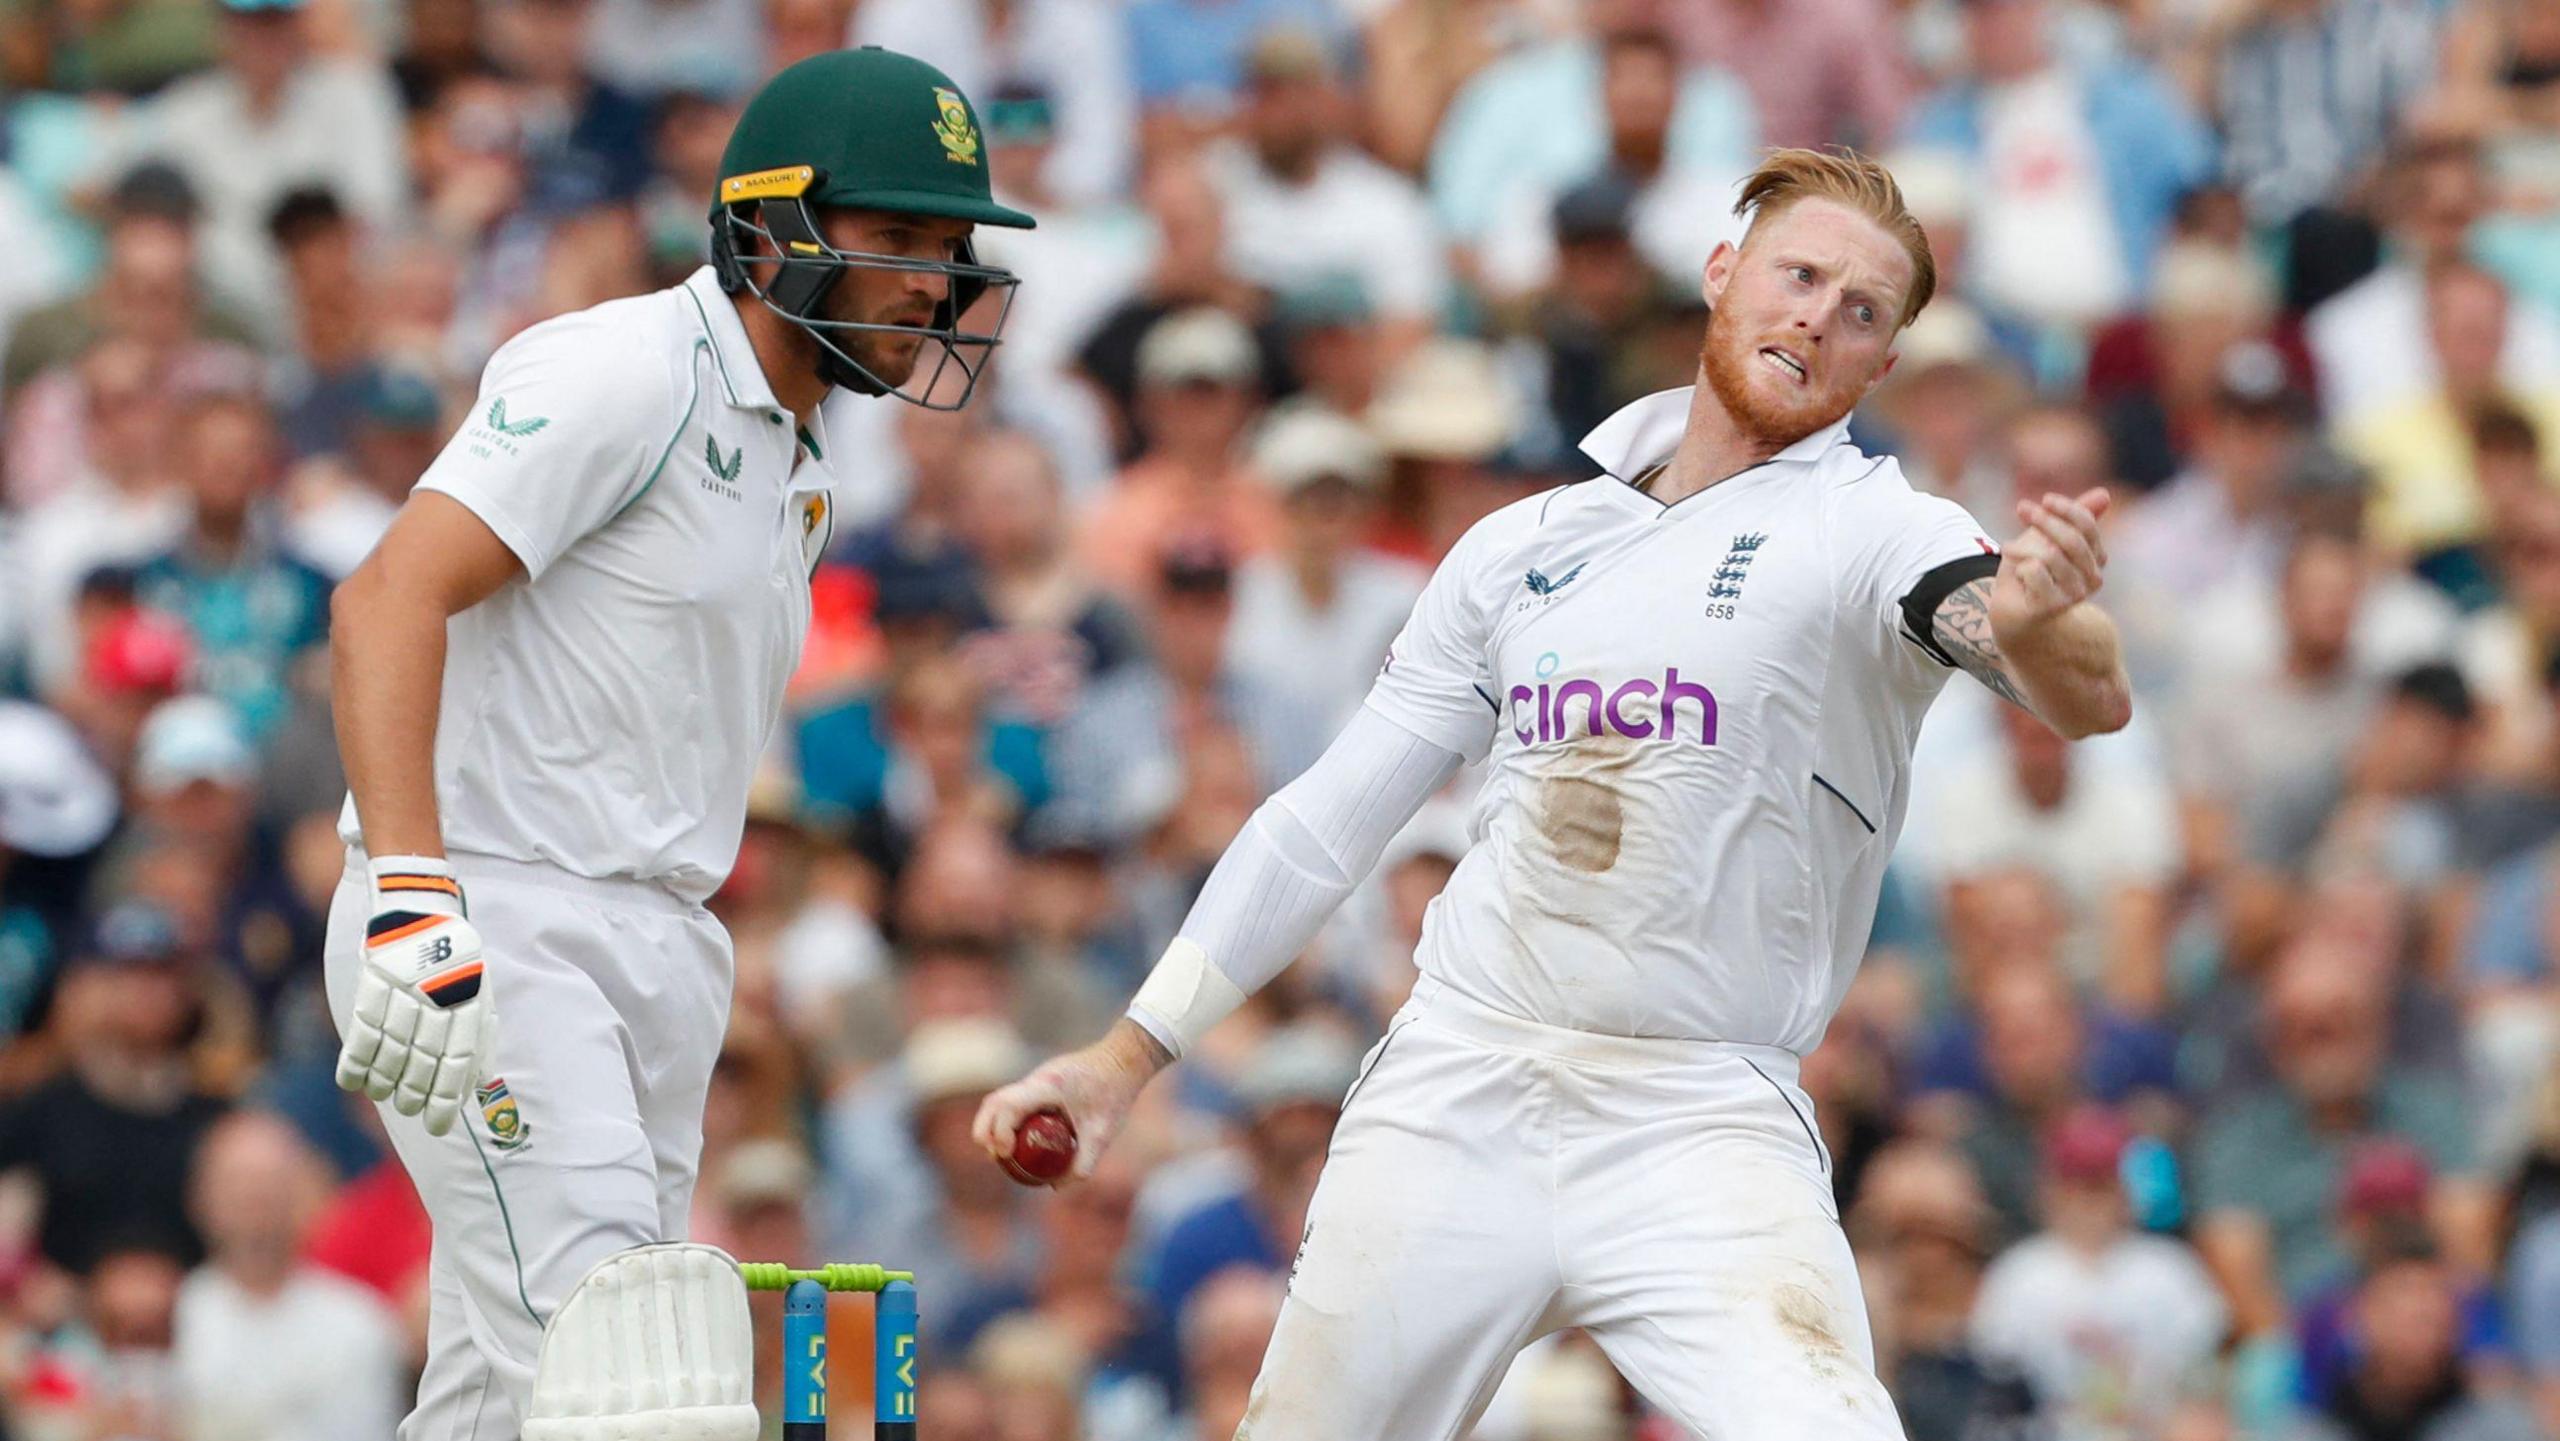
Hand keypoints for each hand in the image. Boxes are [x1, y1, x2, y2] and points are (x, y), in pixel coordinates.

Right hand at [336, 901, 491, 1136]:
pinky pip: (362, 1027)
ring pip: (391, 1047)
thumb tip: (481, 1081)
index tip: (439, 1125)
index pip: (459, 1058)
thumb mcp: (479, 988)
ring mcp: (404, 988)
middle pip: (423, 1058)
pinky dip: (356, 1059)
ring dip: (385, 1082)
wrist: (420, 905)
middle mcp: (438, 996)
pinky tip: (354, 1082)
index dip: (447, 1096)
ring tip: (386, 1098)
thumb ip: (481, 1034)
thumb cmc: (454, 956)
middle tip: (410, 1112)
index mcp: (469, 998)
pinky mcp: (374, 979)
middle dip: (415, 1094)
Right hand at [972, 1021, 1168, 1183]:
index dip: (1000, 1131)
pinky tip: (1016, 1143)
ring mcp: (1035, 1079)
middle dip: (986, 1131)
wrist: (1124, 1061)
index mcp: (1050, 1085)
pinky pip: (1012, 1101)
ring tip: (1001, 1154)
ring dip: (992, 1125)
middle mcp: (1036, 1079)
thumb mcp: (1104, 1132)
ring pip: (999, 1099)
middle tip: (996, 1157)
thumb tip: (1056, 1186)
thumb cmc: (1116, 1093)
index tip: (1006, 1155)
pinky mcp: (1039, 1084)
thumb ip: (1084, 1162)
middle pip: (994, 1102)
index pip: (1009, 1106)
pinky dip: (1005, 1120)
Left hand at [1990, 487, 2112, 642]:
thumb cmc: (2031, 572)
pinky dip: (2018, 567)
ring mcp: (2074, 595)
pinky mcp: (2052, 606)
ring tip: (2009, 549)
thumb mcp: (2047, 538)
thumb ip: (2070, 518)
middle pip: (2071, 540)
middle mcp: (2092, 578)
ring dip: (2022, 546)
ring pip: (2049, 554)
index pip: (2087, 527)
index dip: (2066, 509)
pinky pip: (2033, 571)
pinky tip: (2016, 576)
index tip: (2044, 499)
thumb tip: (2106, 493)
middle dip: (2044, 520)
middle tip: (2022, 508)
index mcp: (2096, 558)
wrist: (2012, 613)